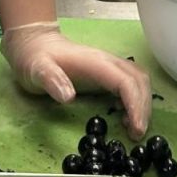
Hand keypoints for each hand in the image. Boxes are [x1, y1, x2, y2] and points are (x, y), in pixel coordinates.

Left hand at [0, 21, 151, 140]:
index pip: (125, 81)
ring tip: (133, 128)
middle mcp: (106, 62)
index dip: (135, 104)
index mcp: (94, 62)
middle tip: (137, 134)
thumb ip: (51, 80)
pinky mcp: (105, 73)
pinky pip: (129, 84)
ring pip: (138, 80)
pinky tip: (124, 117)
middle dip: (143, 107)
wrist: (33, 43)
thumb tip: (69, 97)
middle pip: (138, 80)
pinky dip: (135, 101)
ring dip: (142, 104)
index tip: (135, 128)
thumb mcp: (36, 70)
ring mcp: (107, 66)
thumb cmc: (34, 58)